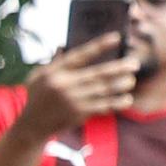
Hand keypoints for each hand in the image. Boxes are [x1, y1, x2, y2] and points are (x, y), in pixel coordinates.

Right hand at [23, 31, 141, 141]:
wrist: (32, 127)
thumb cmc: (36, 98)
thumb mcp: (36, 77)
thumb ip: (52, 62)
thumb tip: (62, 45)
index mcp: (54, 72)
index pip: (80, 55)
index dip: (99, 46)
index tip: (116, 38)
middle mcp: (65, 85)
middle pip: (99, 73)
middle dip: (120, 67)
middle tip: (134, 63)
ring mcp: (73, 100)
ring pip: (105, 90)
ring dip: (121, 85)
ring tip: (131, 80)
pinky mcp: (79, 113)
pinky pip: (104, 106)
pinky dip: (117, 103)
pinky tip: (127, 99)